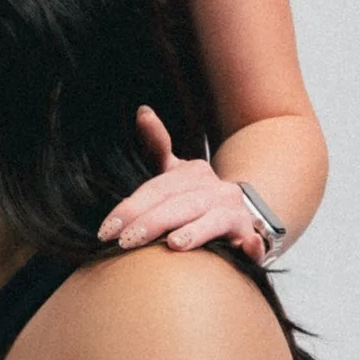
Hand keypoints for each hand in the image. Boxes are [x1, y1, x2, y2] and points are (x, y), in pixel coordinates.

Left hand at [97, 110, 268, 260]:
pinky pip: (253, 242)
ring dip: (195, 232)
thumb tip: (143, 112)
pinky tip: (248, 248)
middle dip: (152, 222)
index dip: (131, 207)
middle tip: (126, 241)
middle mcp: (217, 190)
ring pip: (214, 221)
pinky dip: (252, 246)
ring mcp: (235, 213)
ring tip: (174, 243)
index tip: (106, 229)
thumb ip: (157, 146)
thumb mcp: (175, 173)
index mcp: (195, 173)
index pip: (158, 189)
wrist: (239, 216)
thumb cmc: (196, 199)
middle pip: (182, 205)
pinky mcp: (250, 237)